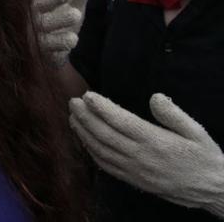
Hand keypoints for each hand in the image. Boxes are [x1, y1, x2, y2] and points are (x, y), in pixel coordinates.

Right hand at [31, 0, 92, 66]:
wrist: (49, 53)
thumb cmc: (60, 22)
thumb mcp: (72, 5)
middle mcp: (37, 13)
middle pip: (41, 3)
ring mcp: (37, 31)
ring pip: (46, 24)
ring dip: (60, 19)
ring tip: (76, 15)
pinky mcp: (42, 49)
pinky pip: (50, 45)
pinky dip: (60, 42)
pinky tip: (72, 39)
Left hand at [70, 92, 223, 215]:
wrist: (212, 190)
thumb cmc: (203, 157)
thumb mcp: (197, 132)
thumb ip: (174, 115)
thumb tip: (155, 97)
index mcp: (156, 142)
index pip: (122, 122)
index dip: (101, 108)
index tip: (87, 95)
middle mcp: (142, 157)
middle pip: (105, 135)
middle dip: (85, 117)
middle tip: (73, 102)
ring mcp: (135, 171)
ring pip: (101, 150)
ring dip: (83, 133)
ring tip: (73, 117)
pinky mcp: (134, 181)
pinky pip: (106, 166)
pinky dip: (91, 152)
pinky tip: (84, 140)